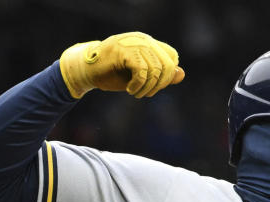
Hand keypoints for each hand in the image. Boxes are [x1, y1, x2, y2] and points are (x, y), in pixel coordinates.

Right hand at [59, 32, 184, 98]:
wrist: (87, 71)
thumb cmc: (113, 74)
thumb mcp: (141, 78)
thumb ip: (161, 76)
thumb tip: (181, 74)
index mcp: (149, 43)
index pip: (172, 57)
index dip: (167, 76)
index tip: (153, 87)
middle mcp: (143, 39)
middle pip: (167, 65)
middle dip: (159, 85)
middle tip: (145, 94)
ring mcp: (133, 43)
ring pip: (155, 69)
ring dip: (147, 88)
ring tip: (135, 93)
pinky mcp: (123, 50)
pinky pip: (142, 70)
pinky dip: (138, 85)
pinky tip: (130, 89)